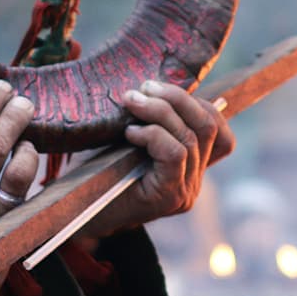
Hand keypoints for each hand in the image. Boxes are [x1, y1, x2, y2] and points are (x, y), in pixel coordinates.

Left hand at [78, 80, 234, 240]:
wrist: (77, 212)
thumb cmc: (99, 170)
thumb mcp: (130, 138)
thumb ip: (152, 119)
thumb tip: (151, 83)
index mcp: (191, 165)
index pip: (218, 131)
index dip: (198, 103)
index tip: (160, 89)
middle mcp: (195, 180)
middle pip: (208, 126)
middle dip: (177, 98)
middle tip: (144, 87)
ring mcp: (185, 190)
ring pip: (190, 137)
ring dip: (159, 111)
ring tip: (132, 101)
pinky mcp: (169, 197)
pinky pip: (175, 154)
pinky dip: (154, 135)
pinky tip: (131, 133)